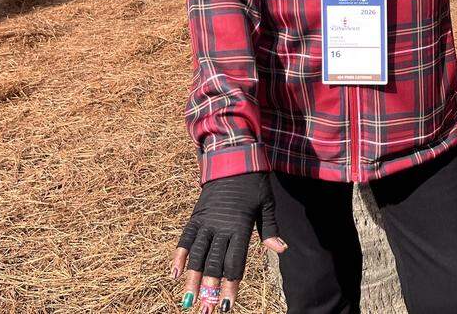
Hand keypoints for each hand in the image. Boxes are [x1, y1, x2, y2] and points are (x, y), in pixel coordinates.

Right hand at [171, 173, 286, 311]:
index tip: (227, 305)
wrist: (233, 158)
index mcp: (239, 226)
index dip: (230, 285)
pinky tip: (174, 274)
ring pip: (195, 255)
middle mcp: (220, 227)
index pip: (234, 262)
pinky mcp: (196, 216)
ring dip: (191, 279)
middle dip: (209, 290)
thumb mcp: (267, 204)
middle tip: (205, 312)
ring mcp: (205, 222)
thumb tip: (282, 250)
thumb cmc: (254, 183)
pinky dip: (178, 255)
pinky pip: (184, 238)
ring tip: (188, 302)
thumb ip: (270, 229)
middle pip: (213, 264)